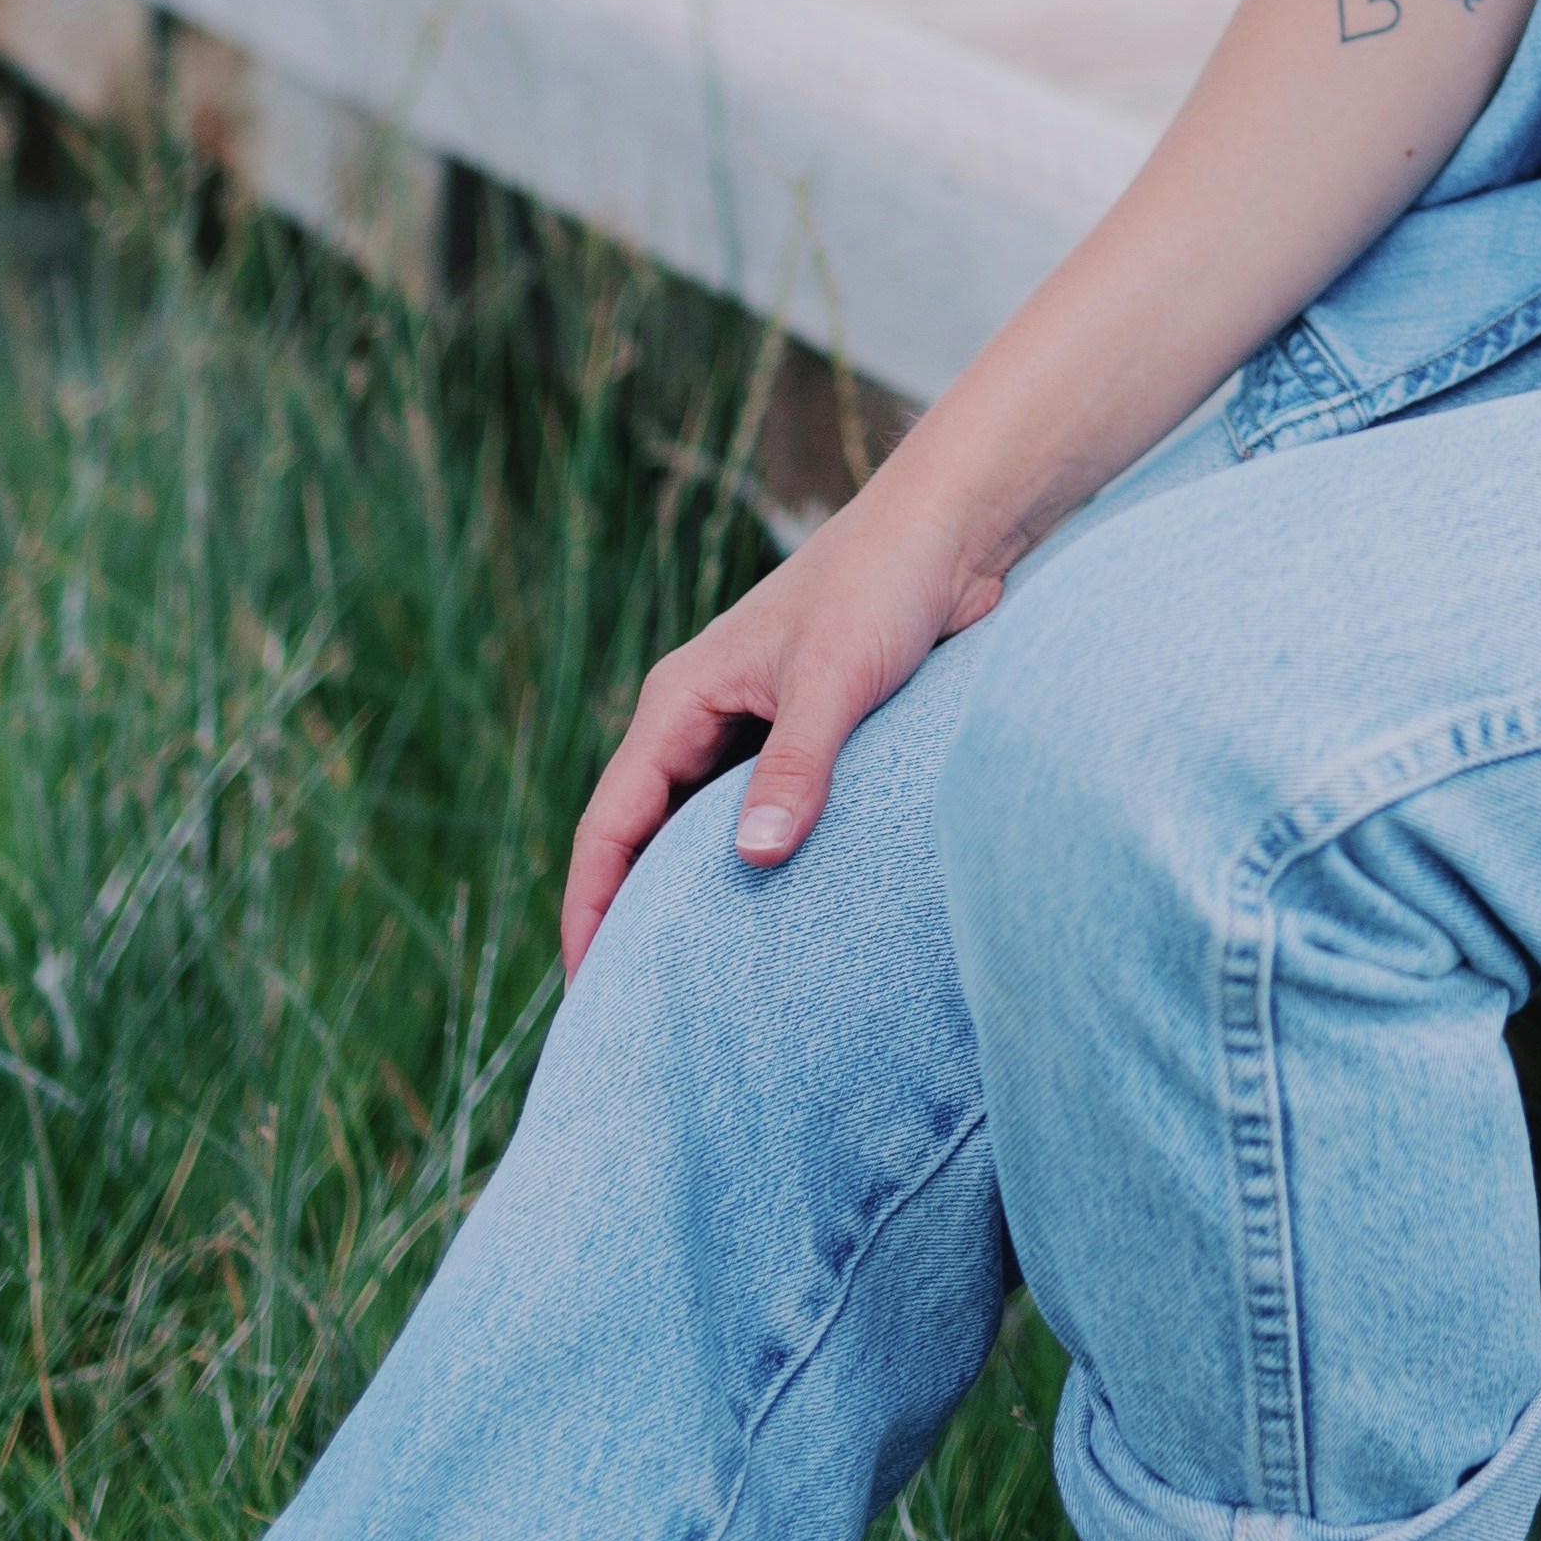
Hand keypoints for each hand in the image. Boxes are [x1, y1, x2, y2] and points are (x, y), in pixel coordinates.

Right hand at [559, 460, 1011, 976]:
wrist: (952, 530)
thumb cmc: (883, 584)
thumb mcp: (835, 679)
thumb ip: (794, 765)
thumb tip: (753, 858)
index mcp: (681, 699)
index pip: (610, 822)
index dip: (590, 907)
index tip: (589, 991)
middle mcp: (704, 715)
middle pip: (645, 834)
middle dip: (634, 916)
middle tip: (638, 1010)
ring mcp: (753, 726)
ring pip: (704, 828)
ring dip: (700, 892)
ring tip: (702, 984)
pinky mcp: (806, 734)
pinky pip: (760, 812)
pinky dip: (758, 861)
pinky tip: (777, 918)